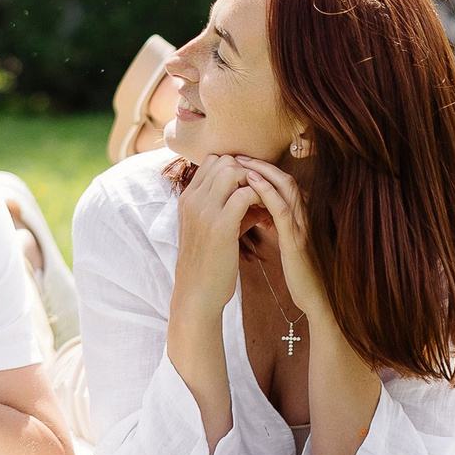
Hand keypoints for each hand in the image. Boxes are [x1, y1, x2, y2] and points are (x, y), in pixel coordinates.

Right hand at [169, 155, 266, 331]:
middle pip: (223, 161)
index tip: (249, 185)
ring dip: (254, 182)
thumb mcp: (210, 230)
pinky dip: (259, 198)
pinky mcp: (220, 226)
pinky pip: (244, 194)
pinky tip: (266, 213)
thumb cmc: (207, 263)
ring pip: (233, 171)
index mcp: (187, 199)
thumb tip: (253, 195)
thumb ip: (228, 209)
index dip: (235, 168)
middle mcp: (192, 200)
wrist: (197, 294)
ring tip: (264, 200)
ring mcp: (204, 211)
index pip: (212, 161)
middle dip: (247, 171)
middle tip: (261, 191)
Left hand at [230, 158, 332, 330]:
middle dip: (261, 164)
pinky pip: (282, 209)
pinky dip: (266, 191)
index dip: (264, 170)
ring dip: (262, 171)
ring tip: (240, 161)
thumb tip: (261, 212)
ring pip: (286, 187)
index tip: (241, 162)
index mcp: (303, 216)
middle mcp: (307, 215)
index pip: (284, 183)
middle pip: (285, 178)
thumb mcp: (291, 244)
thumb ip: (281, 225)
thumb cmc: (303, 274)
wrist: (319, 300)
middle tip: (238, 154)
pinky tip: (250, 183)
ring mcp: (304, 226)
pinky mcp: (298, 239)